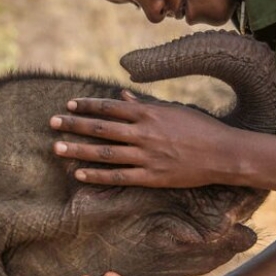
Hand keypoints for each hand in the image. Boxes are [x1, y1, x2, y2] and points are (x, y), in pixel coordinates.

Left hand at [51, 90, 242, 187]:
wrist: (223, 153)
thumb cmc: (201, 128)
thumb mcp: (174, 109)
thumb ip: (146, 105)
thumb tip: (123, 97)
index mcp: (150, 113)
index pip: (110, 107)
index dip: (88, 106)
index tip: (69, 105)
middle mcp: (144, 133)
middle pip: (101, 128)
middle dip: (74, 124)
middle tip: (52, 123)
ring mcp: (147, 156)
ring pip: (104, 152)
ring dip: (78, 149)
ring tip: (57, 147)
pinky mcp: (151, 177)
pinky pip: (118, 176)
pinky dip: (97, 175)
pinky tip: (79, 174)